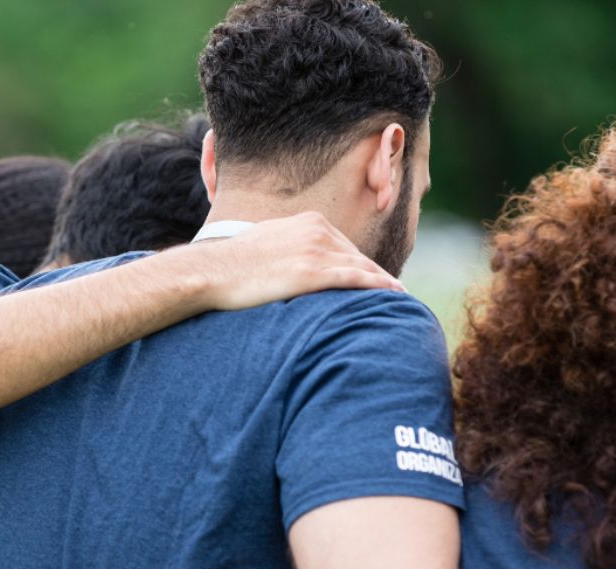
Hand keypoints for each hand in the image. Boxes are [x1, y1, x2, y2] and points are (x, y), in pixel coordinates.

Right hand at [197, 211, 405, 309]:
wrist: (213, 270)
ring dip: (384, 283)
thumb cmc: (231, 265)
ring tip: (401, 298)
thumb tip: (288, 266)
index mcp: (307, 222)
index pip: (344, 246)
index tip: (375, 278)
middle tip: (396, 292)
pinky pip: (356, 278)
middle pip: (357, 255)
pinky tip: (395, 294)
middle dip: (377, 274)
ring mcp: (316, 251)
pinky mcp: (313, 273)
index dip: (361, 264)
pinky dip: (379, 286)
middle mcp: (316, 231)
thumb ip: (286, 250)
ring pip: (362, 267)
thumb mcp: (265, 246)